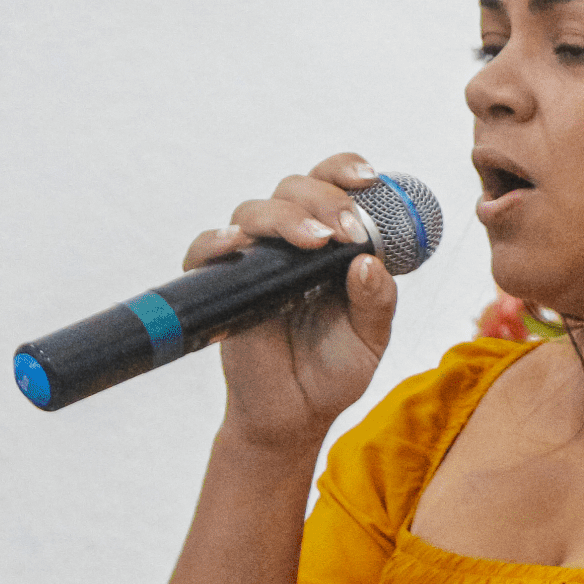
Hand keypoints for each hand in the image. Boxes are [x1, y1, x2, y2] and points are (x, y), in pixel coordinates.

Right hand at [189, 152, 397, 449]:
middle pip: (294, 189)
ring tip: (316, 241)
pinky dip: (216, 241)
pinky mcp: (223, 285)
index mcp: (332, 246)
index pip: (334, 188)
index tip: (369, 179)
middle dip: (323, 198)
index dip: (346, 171)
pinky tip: (238, 244)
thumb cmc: (334, 370)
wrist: (294, 412)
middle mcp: (292, 244)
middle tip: (345, 232)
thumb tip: (369, 262)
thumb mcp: (370, 338)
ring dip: (285, 217)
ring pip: (255, 210)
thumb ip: (376, 302)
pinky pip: (207, 250)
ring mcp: (256, 261)